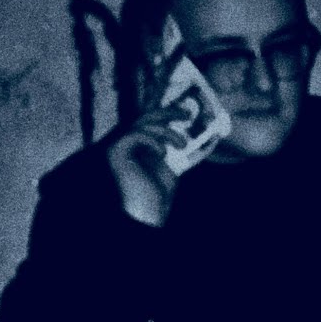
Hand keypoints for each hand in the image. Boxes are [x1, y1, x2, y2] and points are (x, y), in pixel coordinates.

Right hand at [106, 105, 189, 226]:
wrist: (148, 211)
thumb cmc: (158, 193)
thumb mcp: (175, 165)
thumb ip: (179, 148)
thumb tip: (204, 137)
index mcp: (138, 145)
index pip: (148, 120)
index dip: (164, 110)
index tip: (184, 111)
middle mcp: (125, 143)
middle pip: (144, 116)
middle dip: (168, 112)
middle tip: (187, 115)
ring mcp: (119, 147)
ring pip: (143, 124)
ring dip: (166, 131)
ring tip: (182, 144)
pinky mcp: (116, 151)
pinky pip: (136, 134)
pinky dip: (153, 141)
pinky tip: (161, 153)